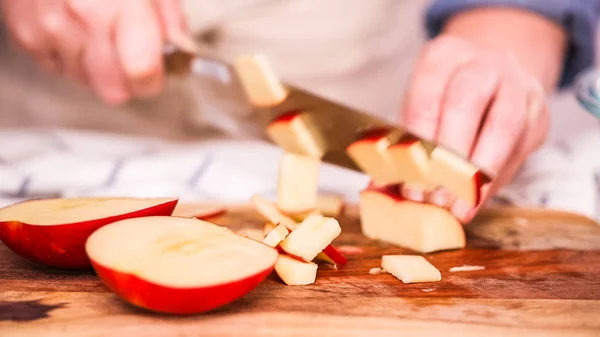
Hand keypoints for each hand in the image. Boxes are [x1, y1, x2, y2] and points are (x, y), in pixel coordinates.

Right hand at [0, 0, 188, 104]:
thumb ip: (169, 18)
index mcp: (118, 1)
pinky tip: (75, 27)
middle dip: (126, 79)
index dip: (154, 78)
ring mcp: (48, 27)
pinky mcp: (26, 34)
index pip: (141, 71)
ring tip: (98, 28)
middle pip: (113, 90)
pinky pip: (59, 68)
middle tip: (129, 52)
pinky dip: (70, 55)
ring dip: (96, 66)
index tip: (157, 72)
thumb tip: (180, 51)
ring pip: (86, 82)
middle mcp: (80, 17)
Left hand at [401, 35, 548, 221]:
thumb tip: (378, 188)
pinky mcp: (538, 111)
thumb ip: (400, 145)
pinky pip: (520, 148)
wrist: (494, 76)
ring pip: (503, 128)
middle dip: (449, 159)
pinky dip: (497, 179)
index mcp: (443, 57)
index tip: (411, 186)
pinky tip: (477, 200)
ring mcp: (517, 85)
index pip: (426, 101)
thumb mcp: (418, 108)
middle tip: (436, 199)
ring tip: (460, 208)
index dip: (418, 148)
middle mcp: (484, 63)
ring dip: (479, 174)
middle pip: (466, 106)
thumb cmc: (445, 98)